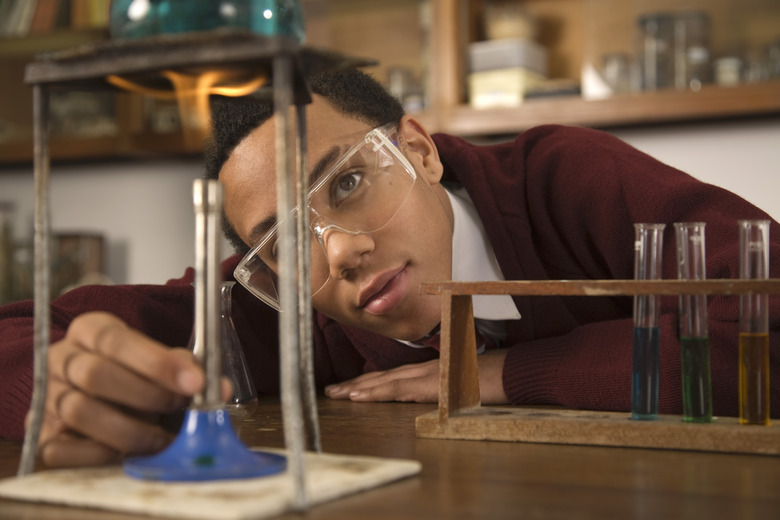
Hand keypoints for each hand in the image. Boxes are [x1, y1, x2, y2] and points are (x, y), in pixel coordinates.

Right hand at [32, 312, 208, 467]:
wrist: (91, 387)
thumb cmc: (131, 370)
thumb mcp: (155, 357)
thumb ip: (185, 367)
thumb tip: (219, 388)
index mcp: (90, 329)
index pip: (118, 341)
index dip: (158, 363)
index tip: (195, 381)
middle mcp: (62, 358)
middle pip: (96, 375)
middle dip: (148, 395)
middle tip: (182, 406)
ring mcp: (48, 396)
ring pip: (81, 411)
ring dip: (131, 430)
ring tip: (163, 438)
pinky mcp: (41, 433)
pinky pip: (62, 449)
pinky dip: (100, 454)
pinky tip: (128, 453)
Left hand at [324, 348, 508, 404]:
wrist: (509, 372)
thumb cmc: (490, 379)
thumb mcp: (461, 385)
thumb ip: (444, 389)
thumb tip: (433, 396)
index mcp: (429, 372)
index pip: (393, 376)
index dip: (370, 381)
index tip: (349, 387)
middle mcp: (423, 370)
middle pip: (383, 377)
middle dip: (356, 384)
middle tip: (332, 390)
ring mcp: (426, 375)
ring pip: (385, 381)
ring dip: (358, 387)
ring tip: (336, 394)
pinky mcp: (429, 385)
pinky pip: (397, 389)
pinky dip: (376, 392)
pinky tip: (359, 396)